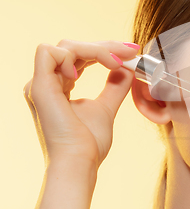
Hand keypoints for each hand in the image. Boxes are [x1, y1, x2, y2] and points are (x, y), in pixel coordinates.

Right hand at [23, 40, 139, 168]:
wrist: (80, 162)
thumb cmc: (89, 143)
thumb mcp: (106, 108)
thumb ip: (114, 87)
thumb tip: (126, 68)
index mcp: (58, 87)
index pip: (80, 56)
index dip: (105, 50)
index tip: (132, 52)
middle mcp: (46, 82)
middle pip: (75, 47)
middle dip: (106, 46)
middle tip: (132, 51)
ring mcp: (40, 84)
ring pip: (65, 46)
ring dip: (96, 49)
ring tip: (117, 63)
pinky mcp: (39, 86)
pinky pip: (48, 52)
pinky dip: (72, 55)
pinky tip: (88, 73)